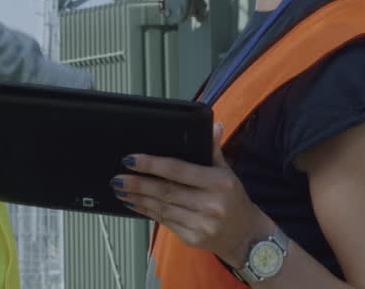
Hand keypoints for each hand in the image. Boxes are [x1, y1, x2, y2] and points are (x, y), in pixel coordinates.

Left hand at [112, 123, 274, 267]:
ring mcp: (201, 224)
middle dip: (137, 183)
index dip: (151, 164)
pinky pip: (163, 222)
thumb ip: (214, 150)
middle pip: (165, 191)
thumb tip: (213, 126)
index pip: (178, 170)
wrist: (247, 237)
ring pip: (161, 208)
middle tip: (117, 177)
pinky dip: (146, 212)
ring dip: (137, 199)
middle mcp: (210, 204)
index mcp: (218, 182)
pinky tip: (134, 204)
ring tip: (120, 190)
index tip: (131, 159)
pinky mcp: (192, 238)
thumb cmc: (234, 201)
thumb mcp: (227, 172)